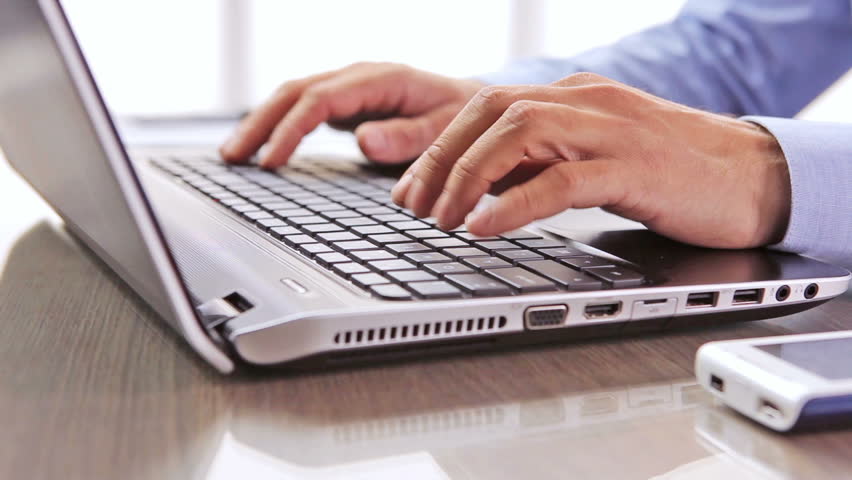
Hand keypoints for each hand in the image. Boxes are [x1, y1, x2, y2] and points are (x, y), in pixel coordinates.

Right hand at [219, 62, 483, 168]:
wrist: (471, 104)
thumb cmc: (461, 117)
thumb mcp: (443, 128)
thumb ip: (406, 136)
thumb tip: (362, 141)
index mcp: (379, 79)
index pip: (320, 100)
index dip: (292, 130)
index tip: (271, 161)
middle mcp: (357, 77)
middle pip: (295, 92)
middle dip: (260, 123)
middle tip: (232, 157)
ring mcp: (348, 88)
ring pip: (292, 97)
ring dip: (261, 124)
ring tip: (232, 156)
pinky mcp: (345, 102)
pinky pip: (302, 109)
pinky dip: (277, 126)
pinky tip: (260, 148)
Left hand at [391, 73, 790, 248]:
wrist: (753, 176)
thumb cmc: (670, 173)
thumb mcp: (591, 161)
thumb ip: (539, 165)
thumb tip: (480, 191)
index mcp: (572, 98)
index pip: (486, 107)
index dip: (438, 146)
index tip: (410, 188)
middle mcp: (585, 102)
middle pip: (490, 112)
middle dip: (440, 159)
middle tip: (413, 206)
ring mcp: (611, 130)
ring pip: (518, 133)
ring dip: (467, 176)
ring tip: (440, 218)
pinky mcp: (634, 168)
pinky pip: (562, 179)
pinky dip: (516, 202)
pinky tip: (485, 226)